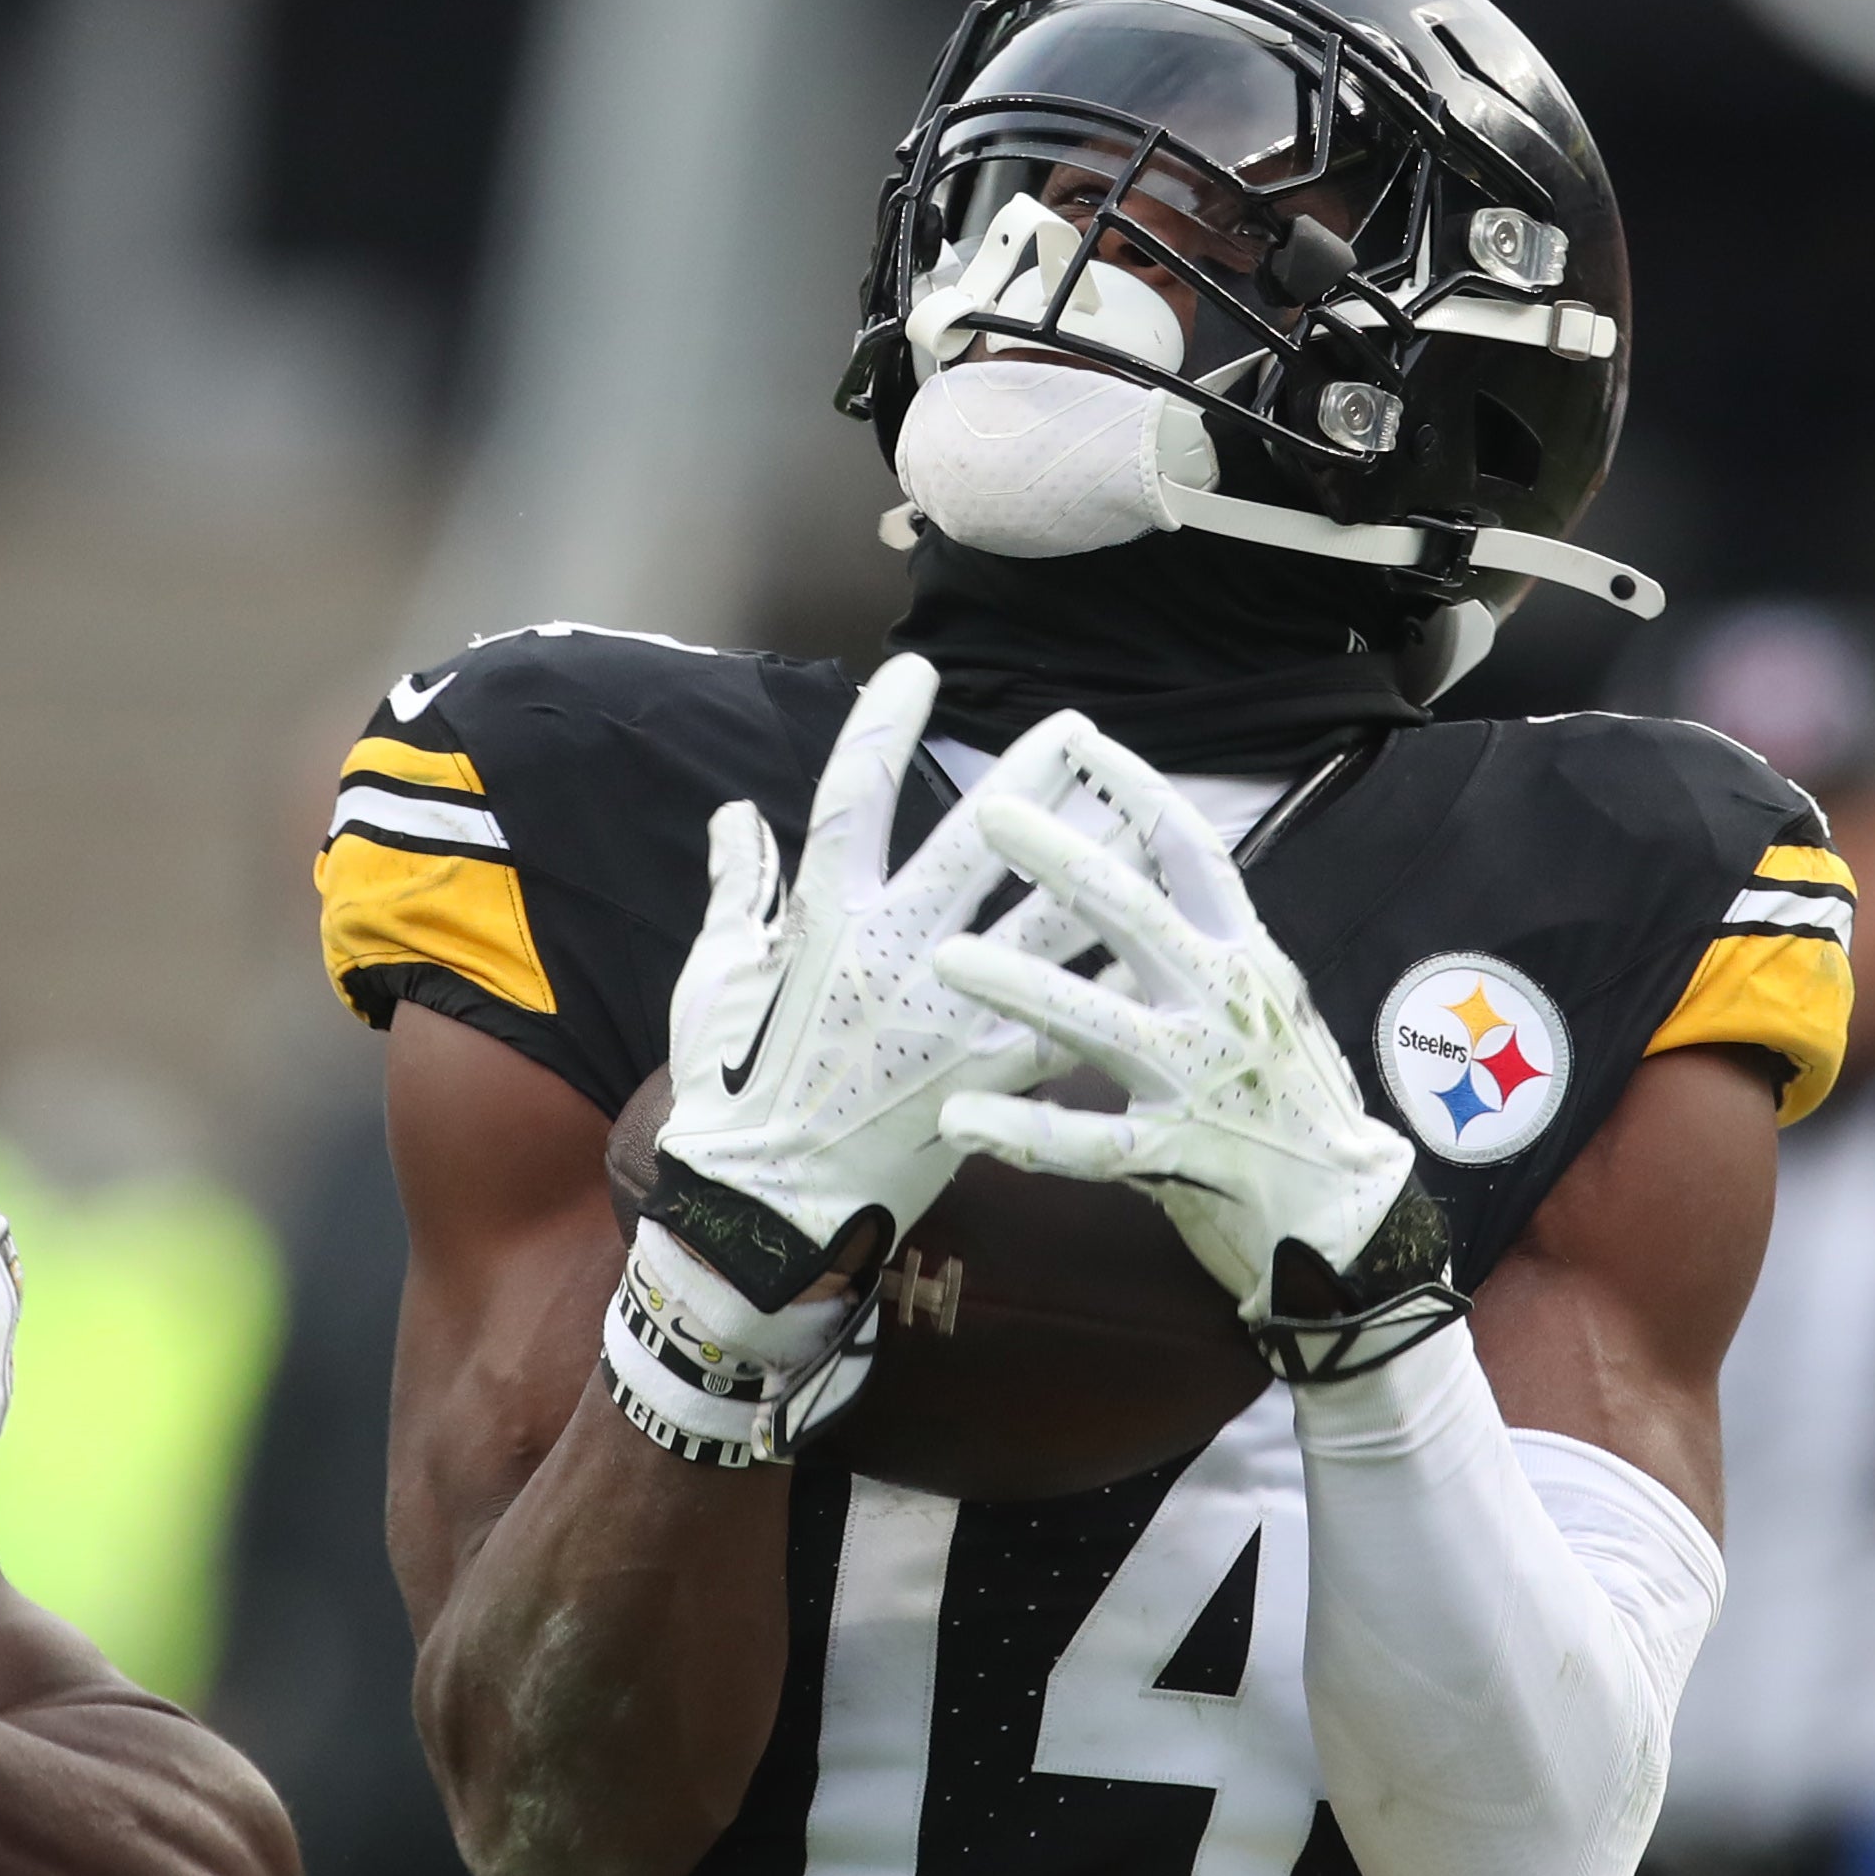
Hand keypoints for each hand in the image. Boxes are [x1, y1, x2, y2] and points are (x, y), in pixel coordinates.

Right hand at [647, 654, 1120, 1311]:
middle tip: (1075, 730)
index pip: (852, 798)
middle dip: (1031, 781)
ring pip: (1041, 921)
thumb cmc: (730, 1091)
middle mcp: (891, 955)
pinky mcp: (985, 1080)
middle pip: (977, 844)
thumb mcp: (714, 979)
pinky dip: (1114, 980)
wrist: (761, 1206)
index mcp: (821, 922)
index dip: (882, 727)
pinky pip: (1069, 1019)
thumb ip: (736, 892)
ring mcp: (944, 1015)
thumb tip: (737, 818)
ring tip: (1140, 812)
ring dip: (1098, 861)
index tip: (918, 669)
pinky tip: (1160, 945)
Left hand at [932, 724, 1417, 1320]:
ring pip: (1103, 1023)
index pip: (1193, 854)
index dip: (1140, 791)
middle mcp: (1226, 1003)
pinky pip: (1093, 1143)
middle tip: (991, 813)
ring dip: (1024, 986)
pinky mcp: (1184, 1155)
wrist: (1353, 1216)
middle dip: (1065, 860)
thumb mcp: (1256, 1001)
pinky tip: (961, 1120)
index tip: (1083, 738)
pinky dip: (1025, 1132)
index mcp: (1242, 956)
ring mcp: (1206, 1080)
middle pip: (1140, 916)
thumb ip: (1195, 945)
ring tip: (948, 959)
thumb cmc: (1287, 1100)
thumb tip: (1134, 866)